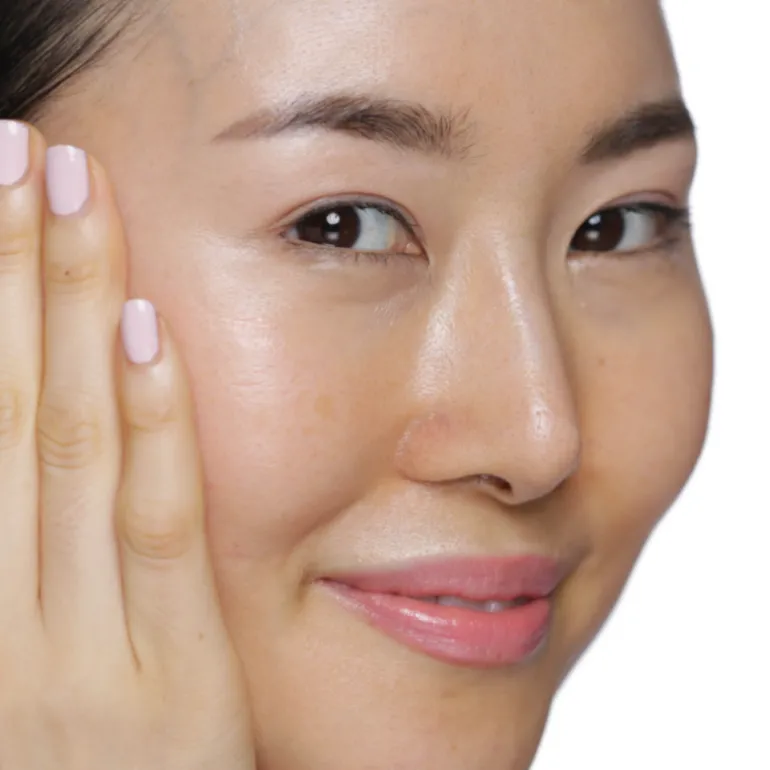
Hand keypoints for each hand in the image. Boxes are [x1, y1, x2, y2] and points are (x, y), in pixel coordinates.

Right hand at [0, 121, 255, 769]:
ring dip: (65, 309)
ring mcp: (78, 657)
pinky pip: (160, 528)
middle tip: (14, 153)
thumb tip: (17, 404)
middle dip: (2, 271)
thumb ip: (12, 546)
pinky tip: (147, 325)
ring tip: (69, 196)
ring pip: (66, 448)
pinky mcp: (174, 682)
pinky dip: (152, 420)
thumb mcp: (8, 666)